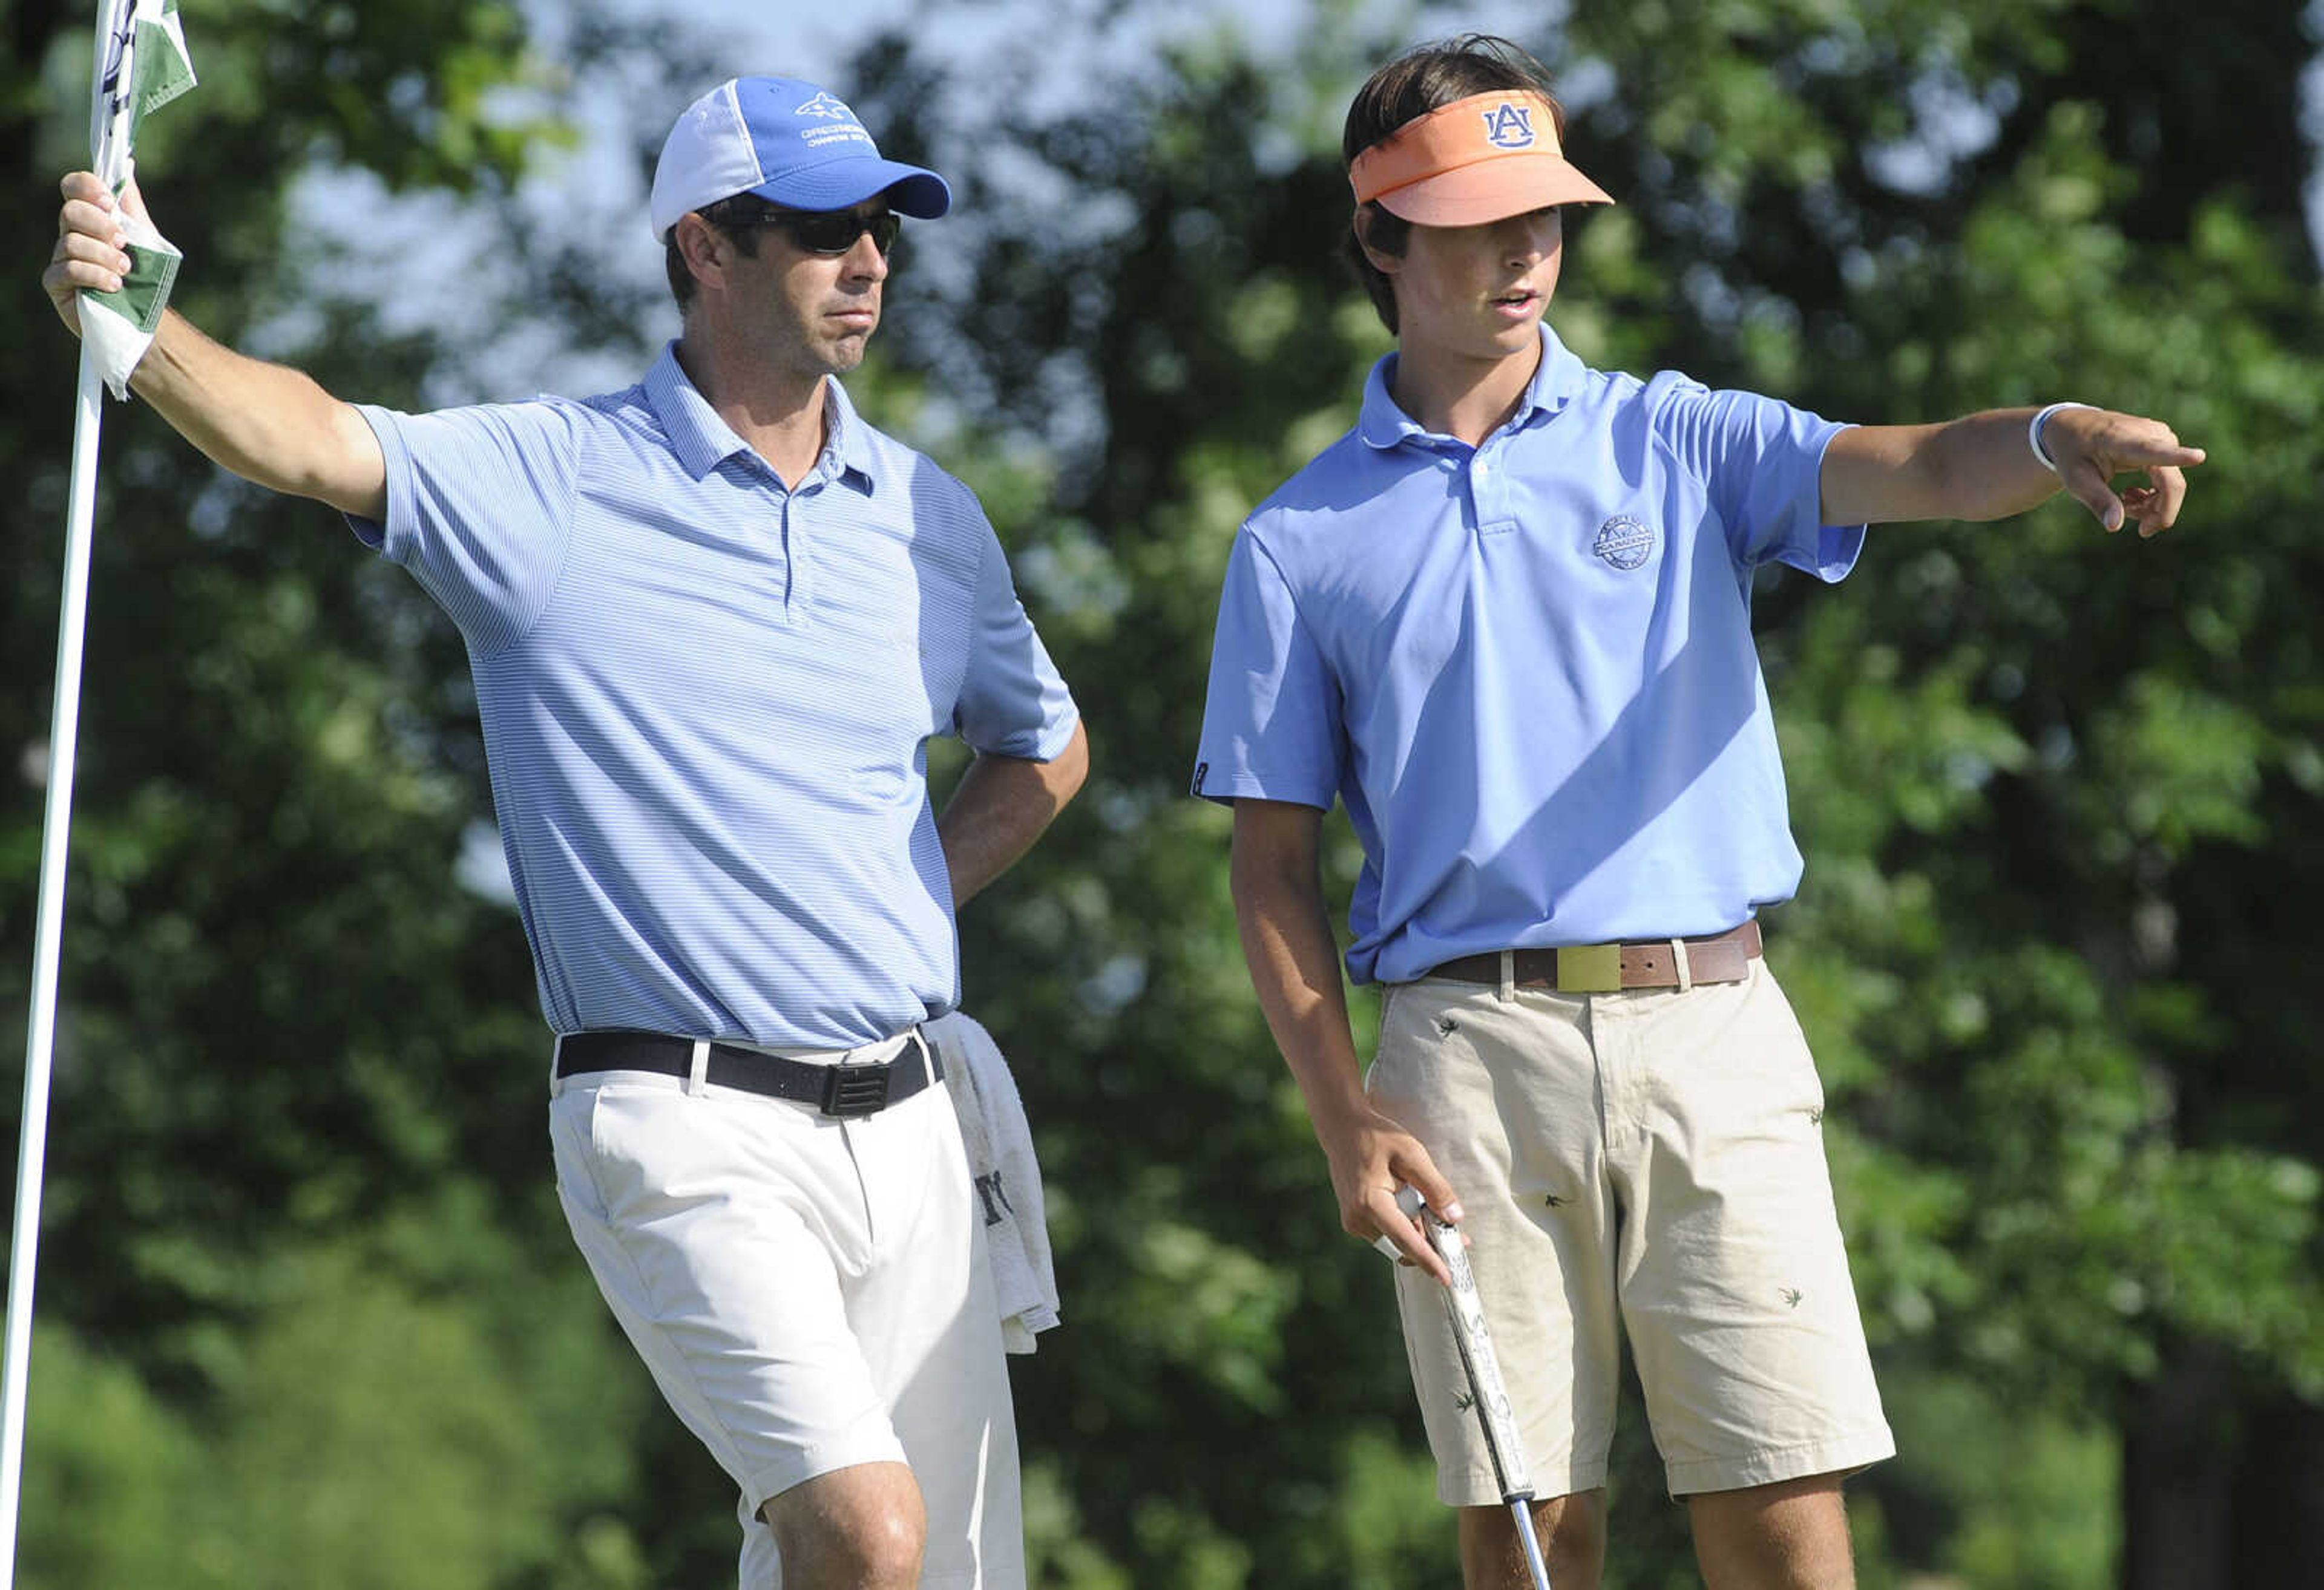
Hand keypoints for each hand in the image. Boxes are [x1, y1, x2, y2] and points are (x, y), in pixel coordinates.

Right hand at [43, 172, 151, 337]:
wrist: (146, 316)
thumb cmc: (144, 275)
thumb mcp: (144, 234)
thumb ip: (131, 201)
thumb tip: (127, 163)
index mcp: (89, 218)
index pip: (72, 187)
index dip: (86, 188)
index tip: (109, 201)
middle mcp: (70, 234)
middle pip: (69, 212)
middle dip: (100, 225)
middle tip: (124, 243)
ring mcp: (60, 259)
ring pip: (70, 243)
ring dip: (104, 256)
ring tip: (125, 270)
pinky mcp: (56, 284)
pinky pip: (67, 270)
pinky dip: (94, 275)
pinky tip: (114, 286)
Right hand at [1317, 1102, 1464, 1285]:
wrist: (1342, 1129)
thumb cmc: (1378, 1137)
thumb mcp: (1412, 1155)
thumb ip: (1434, 1188)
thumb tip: (1454, 1218)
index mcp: (1370, 1204)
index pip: (1406, 1241)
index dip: (1429, 1261)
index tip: (1448, 1279)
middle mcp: (1358, 1220)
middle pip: (1402, 1246)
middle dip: (1431, 1247)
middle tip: (1461, 1240)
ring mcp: (1353, 1222)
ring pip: (1395, 1241)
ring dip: (1418, 1234)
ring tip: (1438, 1216)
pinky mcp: (1354, 1220)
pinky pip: (1386, 1232)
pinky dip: (1405, 1227)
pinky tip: (1416, 1208)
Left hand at [2040, 406, 2205, 537]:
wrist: (2075, 427)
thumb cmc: (2073, 454)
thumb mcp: (2075, 480)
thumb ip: (2098, 501)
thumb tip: (2115, 527)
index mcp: (2123, 440)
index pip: (2153, 451)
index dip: (2177, 456)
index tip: (2198, 457)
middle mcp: (2150, 434)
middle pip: (2171, 483)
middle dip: (2160, 512)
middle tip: (2142, 531)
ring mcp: (2162, 437)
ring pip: (2173, 483)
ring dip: (2154, 505)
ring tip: (2124, 504)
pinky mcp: (2165, 443)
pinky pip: (2171, 478)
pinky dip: (2155, 495)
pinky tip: (2132, 497)